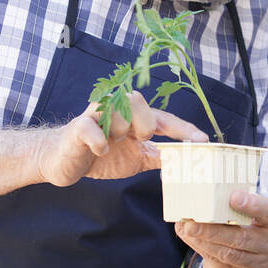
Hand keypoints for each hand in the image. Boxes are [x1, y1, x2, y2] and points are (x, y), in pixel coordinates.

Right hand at [36, 91, 207, 186]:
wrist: (65, 161)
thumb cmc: (101, 156)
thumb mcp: (137, 159)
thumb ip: (158, 156)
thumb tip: (186, 161)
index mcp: (134, 117)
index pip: (165, 119)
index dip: (184, 130)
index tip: (202, 141)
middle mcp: (117, 109)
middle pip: (143, 106)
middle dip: (145, 128)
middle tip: (135, 140)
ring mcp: (97, 115)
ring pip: (121, 116)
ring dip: (120, 136)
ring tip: (109, 145)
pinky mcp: (78, 127)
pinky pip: (94, 130)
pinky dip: (101, 144)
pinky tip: (100, 151)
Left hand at [174, 190, 267, 267]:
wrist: (252, 255)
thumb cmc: (248, 222)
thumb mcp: (249, 210)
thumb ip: (230, 204)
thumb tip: (197, 199)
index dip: (252, 205)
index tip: (233, 197)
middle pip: (242, 238)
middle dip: (213, 230)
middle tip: (191, 223)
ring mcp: (258, 263)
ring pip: (228, 254)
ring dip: (203, 242)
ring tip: (186, 229)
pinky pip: (218, 263)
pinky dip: (201, 248)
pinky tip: (189, 238)